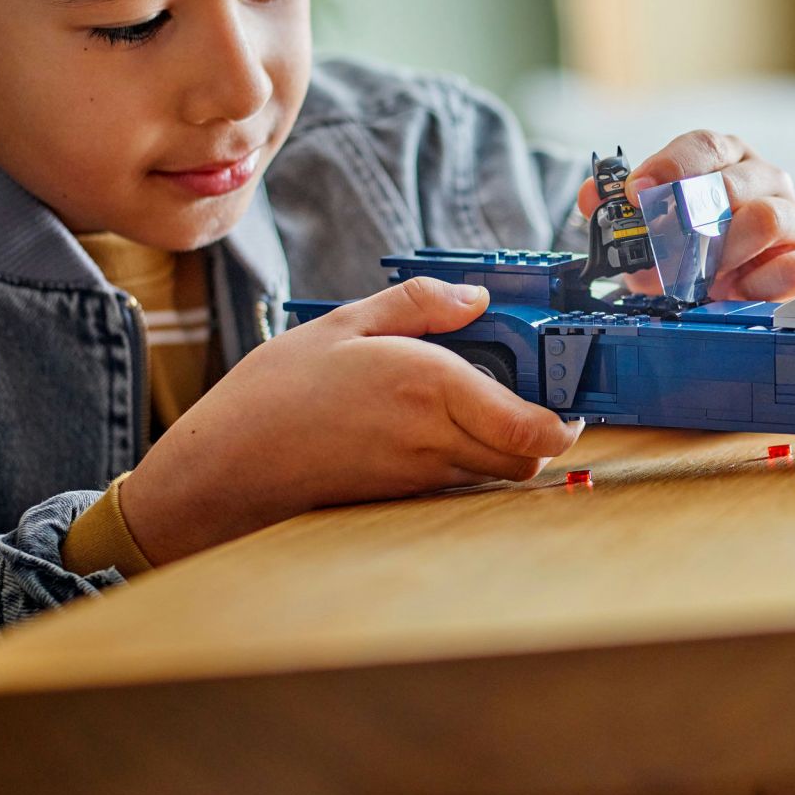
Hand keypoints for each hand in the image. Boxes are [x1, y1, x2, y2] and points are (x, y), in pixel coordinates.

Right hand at [119, 277, 583, 563]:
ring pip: (495, 472)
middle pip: (525, 457)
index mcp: (430, 388)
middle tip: (530, 395)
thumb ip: (420, 305)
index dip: (564, 422)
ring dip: (504, 446)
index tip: (568, 402)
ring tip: (476, 406)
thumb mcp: (347, 323)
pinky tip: (433, 428)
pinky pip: (458, 481)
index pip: (532, 427)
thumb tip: (476, 298)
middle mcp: (435, 439)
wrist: (226, 467)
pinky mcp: (402, 496)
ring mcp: (420, 476)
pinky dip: (467, 459)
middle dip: (541, 433)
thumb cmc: (277, 393)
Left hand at [577, 130, 794, 300]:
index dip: (668, 167)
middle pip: (733, 182)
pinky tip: (736, 293)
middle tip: (661, 247)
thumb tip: (592, 199)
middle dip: (689, 218)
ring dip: (723, 252)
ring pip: (768, 219)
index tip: (636, 193)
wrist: (759, 279)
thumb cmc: (706, 243)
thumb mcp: (660, 226)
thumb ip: (624, 212)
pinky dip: (761, 283)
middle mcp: (766, 182)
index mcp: (728, 160)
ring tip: (698, 276)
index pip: (704, 146)